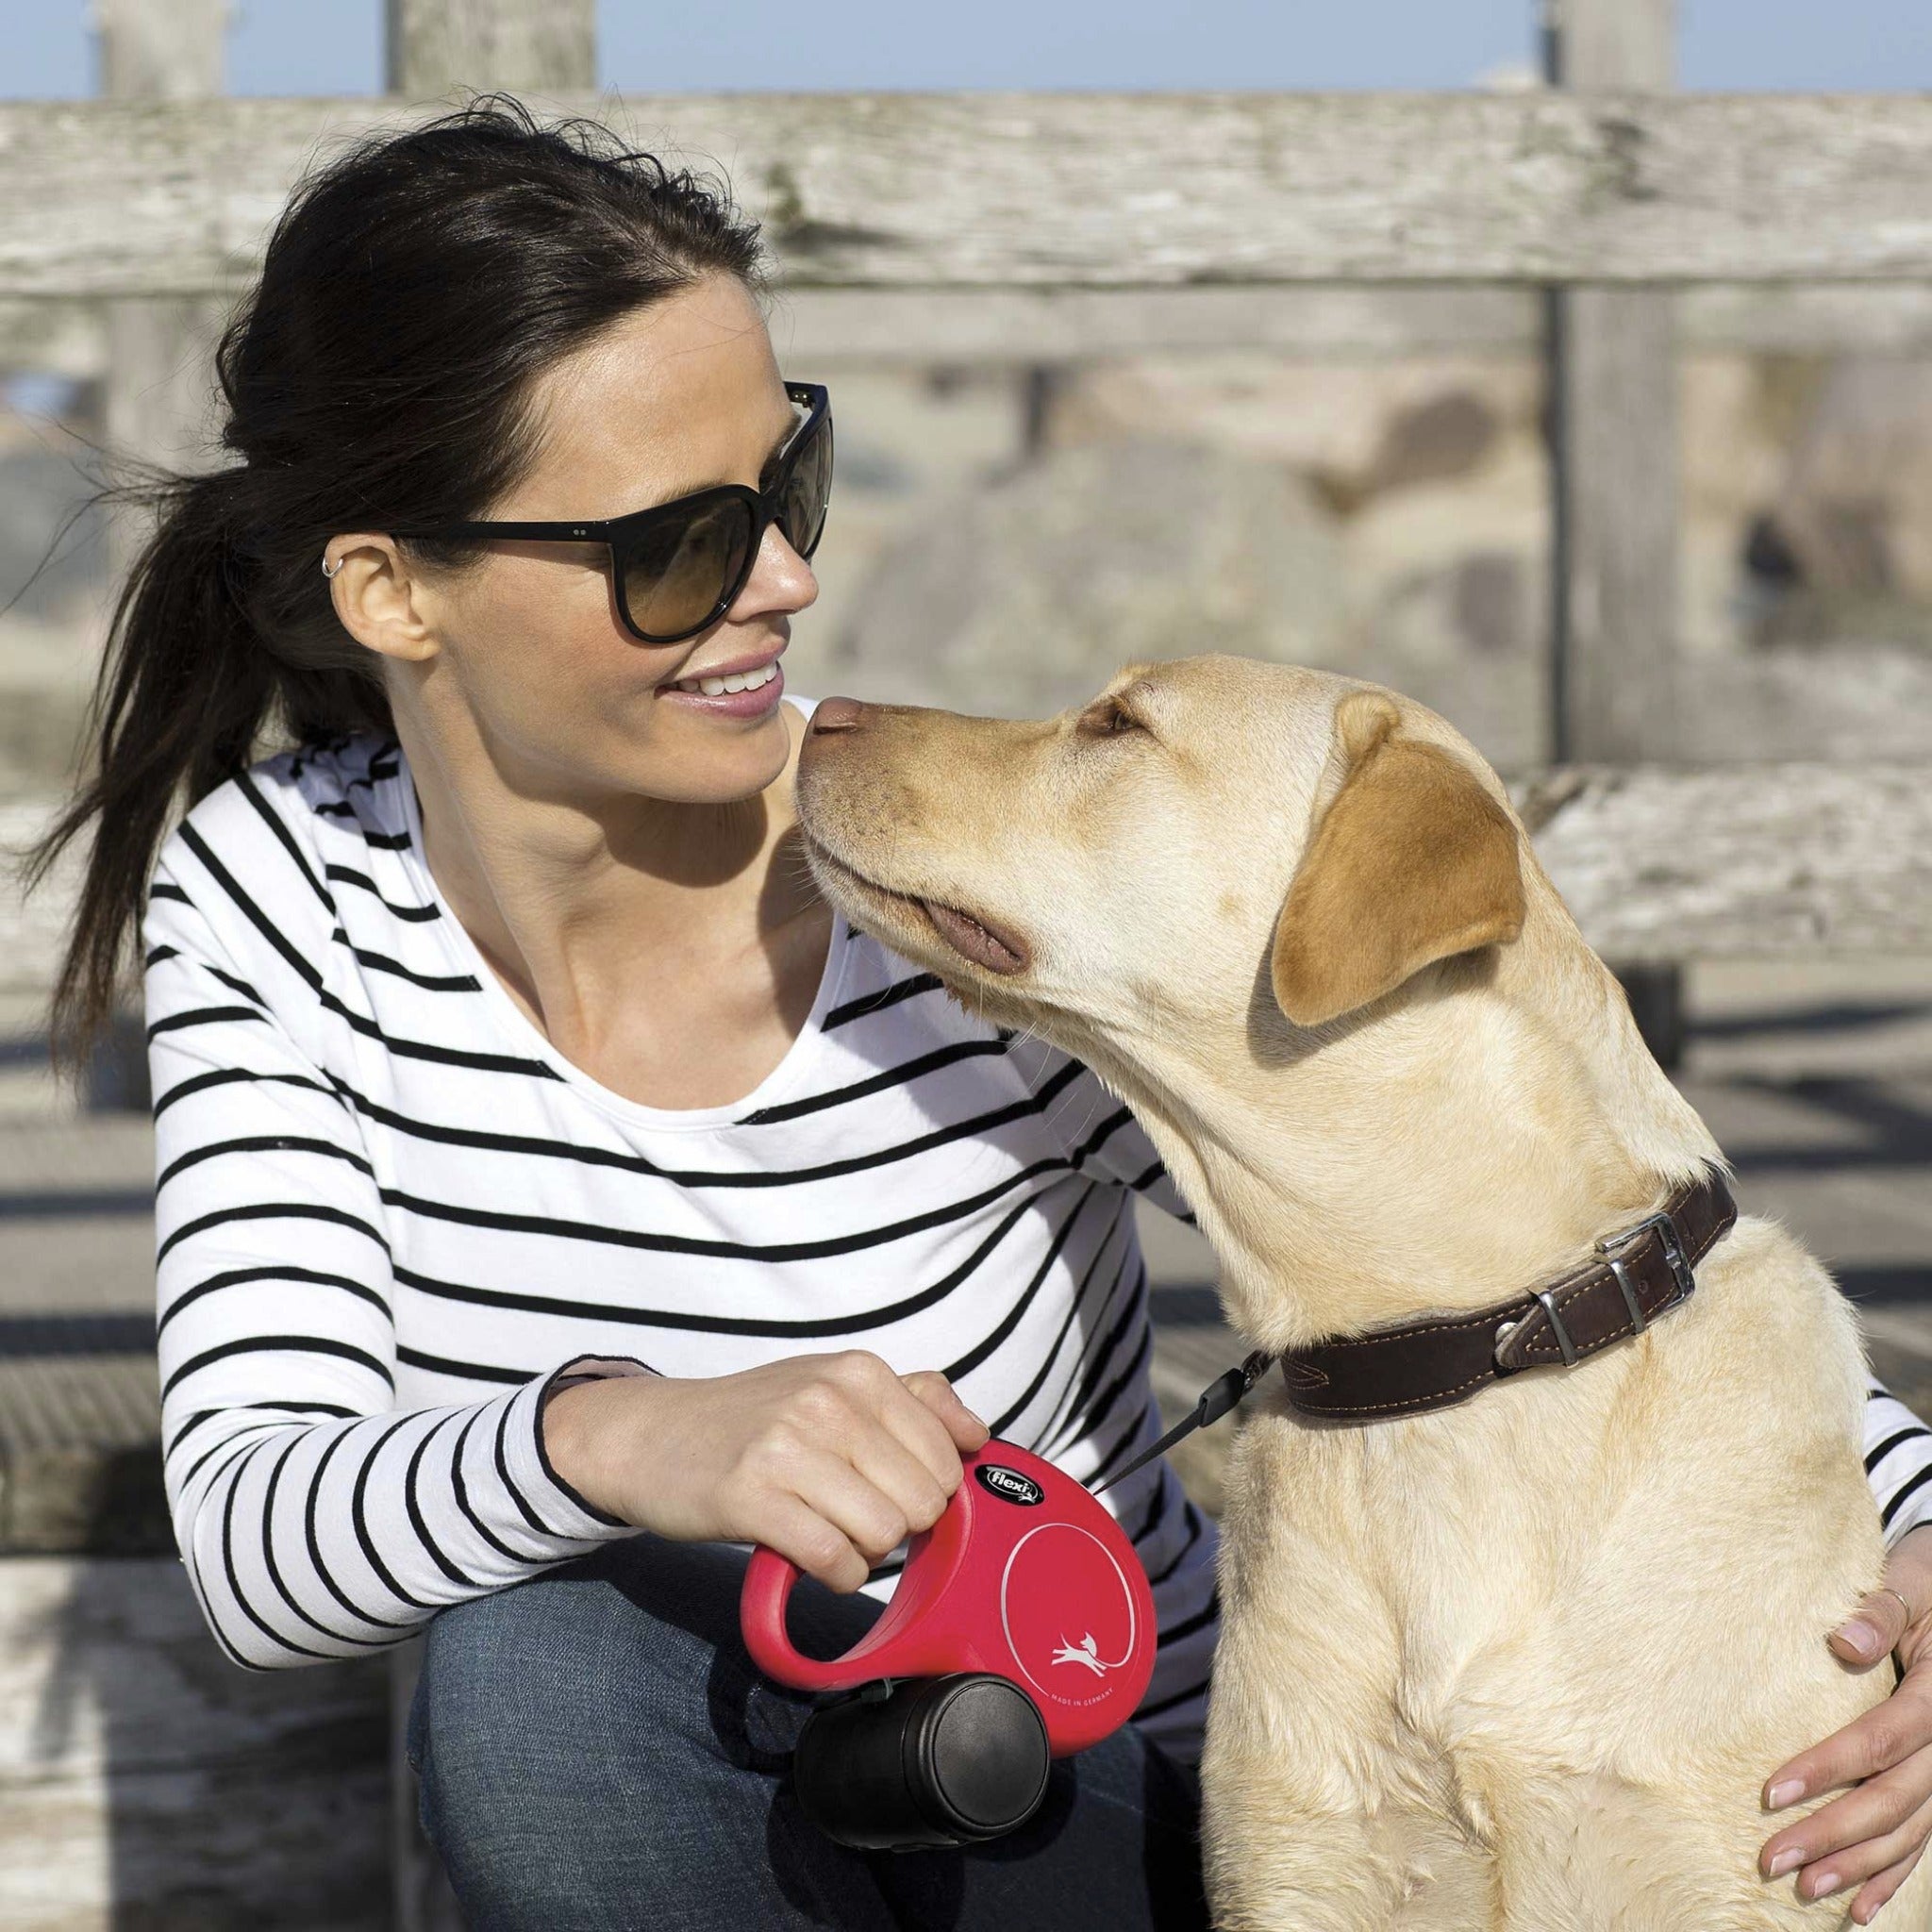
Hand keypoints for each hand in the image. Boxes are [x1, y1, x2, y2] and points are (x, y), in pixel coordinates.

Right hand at [542, 1351, 989, 1592]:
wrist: (651, 1436)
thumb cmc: (755, 1419)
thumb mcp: (833, 1384)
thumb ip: (914, 1400)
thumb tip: (978, 1434)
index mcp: (859, 1371)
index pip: (946, 1457)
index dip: (926, 1491)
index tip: (887, 1492)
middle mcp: (828, 1400)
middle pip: (922, 1502)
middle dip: (899, 1526)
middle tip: (853, 1516)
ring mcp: (788, 1447)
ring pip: (885, 1535)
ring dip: (865, 1553)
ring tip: (829, 1532)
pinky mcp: (752, 1498)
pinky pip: (835, 1561)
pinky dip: (834, 1575)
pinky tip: (813, 1559)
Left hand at [1760, 1526, 1931, 1922]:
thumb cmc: (1921, 1585)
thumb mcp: (1904, 1585)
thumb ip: (1878, 1612)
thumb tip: (1843, 1641)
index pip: (1880, 1740)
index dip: (1827, 1768)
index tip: (1769, 1792)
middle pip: (1892, 1799)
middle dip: (1833, 1835)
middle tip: (1773, 1859)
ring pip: (1909, 1830)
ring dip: (1859, 1864)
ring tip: (1807, 1888)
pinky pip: (1924, 1838)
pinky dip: (1893, 1875)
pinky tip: (1860, 1908)